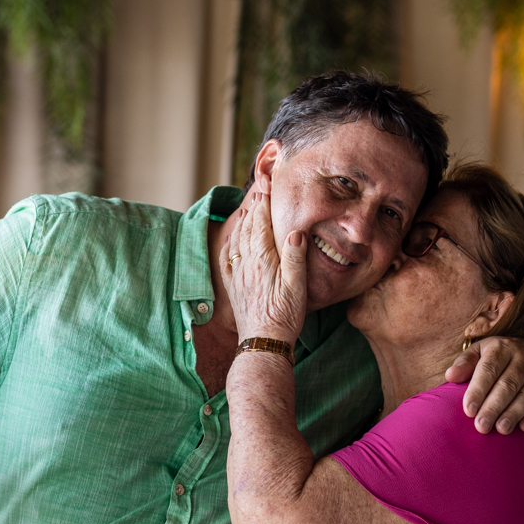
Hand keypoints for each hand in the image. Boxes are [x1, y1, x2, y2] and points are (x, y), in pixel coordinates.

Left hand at [219, 177, 307, 343]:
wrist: (263, 342)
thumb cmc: (284, 316)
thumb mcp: (297, 286)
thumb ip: (295, 256)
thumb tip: (295, 230)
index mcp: (263, 259)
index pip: (261, 221)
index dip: (264, 200)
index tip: (266, 181)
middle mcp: (246, 262)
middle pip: (248, 225)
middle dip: (253, 203)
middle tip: (259, 184)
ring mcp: (236, 273)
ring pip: (237, 238)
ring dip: (242, 218)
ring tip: (247, 204)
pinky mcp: (232, 285)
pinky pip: (227, 256)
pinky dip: (230, 240)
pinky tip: (232, 236)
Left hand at [444, 337, 523, 432]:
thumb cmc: (498, 357)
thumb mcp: (480, 352)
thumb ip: (465, 363)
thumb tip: (450, 376)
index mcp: (502, 347)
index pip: (488, 369)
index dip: (478, 390)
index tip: (468, 410)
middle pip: (508, 384)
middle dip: (494, 407)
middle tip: (481, 426)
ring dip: (514, 414)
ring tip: (501, 429)